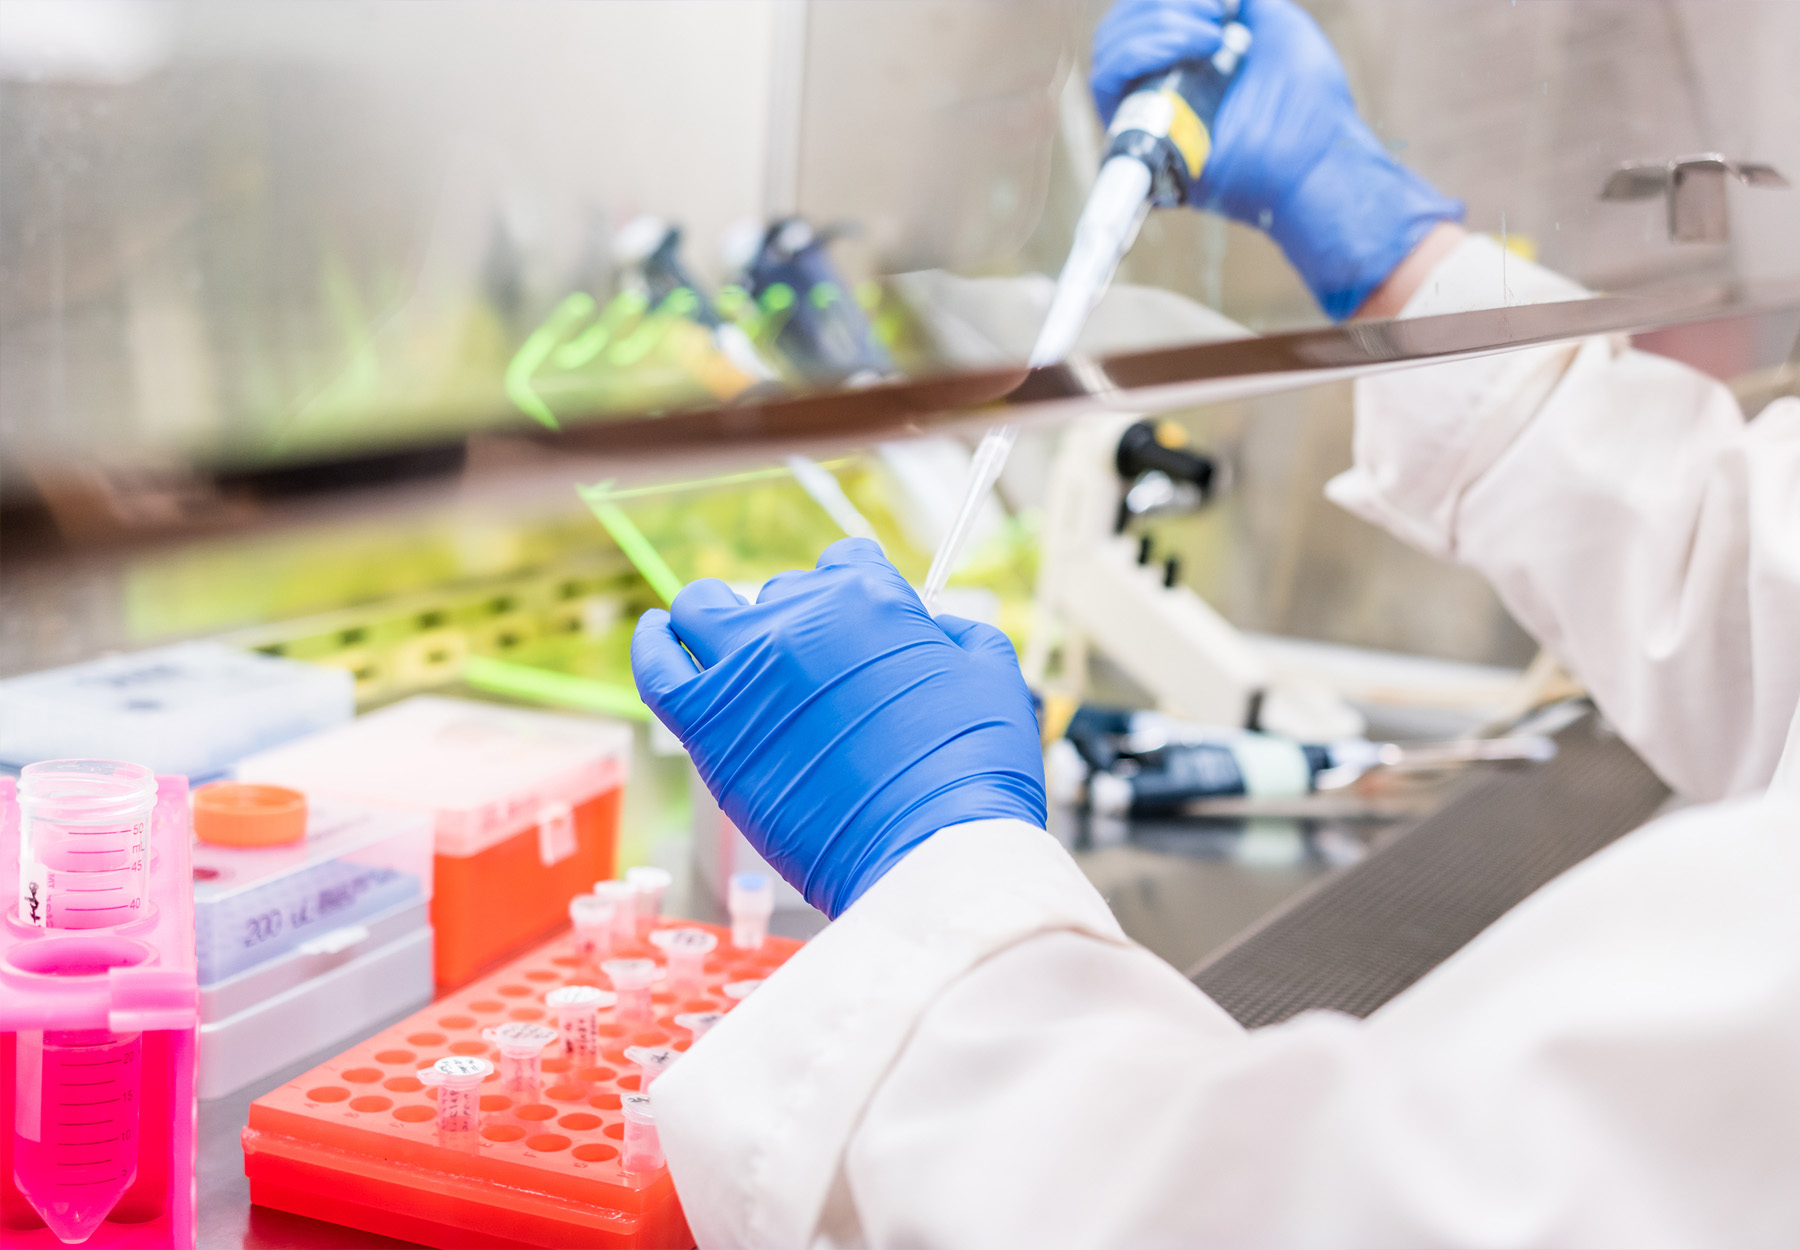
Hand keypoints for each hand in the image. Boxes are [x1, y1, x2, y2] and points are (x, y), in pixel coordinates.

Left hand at [631, 538, 1045, 917]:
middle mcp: (800, 619)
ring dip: (717, 620)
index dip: (855, 591)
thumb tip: (932, 626)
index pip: (846, 559)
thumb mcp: (993, 677)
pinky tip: (660, 637)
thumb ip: (958, 634)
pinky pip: (656, 663)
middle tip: (818, 682)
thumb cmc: (972, 773)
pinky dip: (654, 643)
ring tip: (732, 655)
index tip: (858, 625)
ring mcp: (747, 669)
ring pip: (703, 609)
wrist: (934, 853)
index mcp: (869, 598)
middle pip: (780, 592)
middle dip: (798, 622)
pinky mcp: (708, 726)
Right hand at [1090, 0, 1462, 318]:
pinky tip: (1197, 48)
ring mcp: (1144, 113)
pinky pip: (1105, 81)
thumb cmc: (1306, 95)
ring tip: (1212, 37)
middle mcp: (1159, 87)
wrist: (1316, 151)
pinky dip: (1141, 49)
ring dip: (1157, 24)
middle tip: (1214, 12)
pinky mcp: (1136, 139)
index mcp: (1184, 60)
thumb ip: (1235, 2)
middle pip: (1120, 28)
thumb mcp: (1270, 20)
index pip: (1139, 16)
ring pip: (1110, 48)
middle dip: (1158, 5)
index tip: (1217, 3)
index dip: (1157, 0)